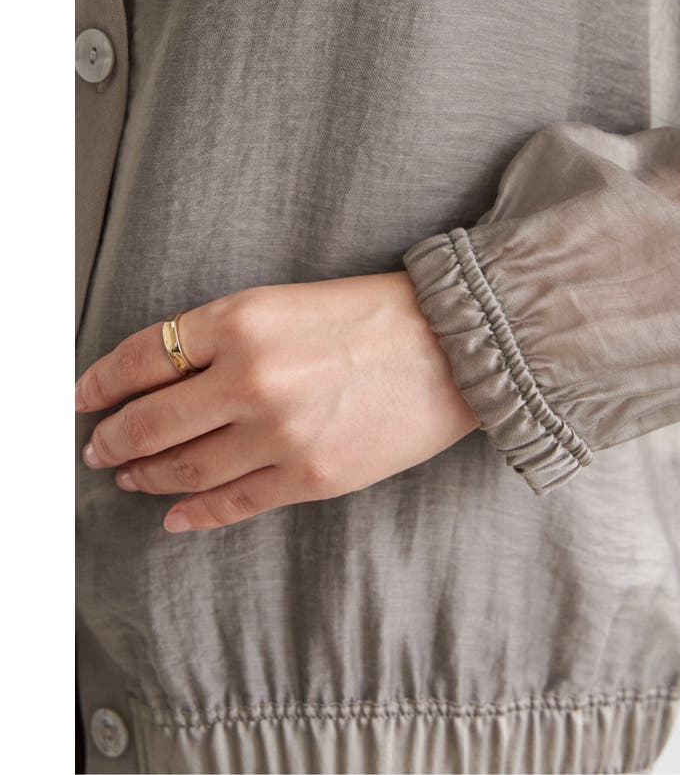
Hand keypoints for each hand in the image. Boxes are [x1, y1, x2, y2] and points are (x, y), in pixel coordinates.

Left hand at [75, 271, 479, 532]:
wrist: (455, 348)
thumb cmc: (379, 316)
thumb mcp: (288, 303)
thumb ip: (226, 338)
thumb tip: (170, 377)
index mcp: (241, 320)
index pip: (142, 356)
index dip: (102, 382)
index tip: (84, 398)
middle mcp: (250, 378)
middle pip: (150, 421)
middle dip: (113, 438)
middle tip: (97, 448)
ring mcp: (279, 434)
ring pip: (184, 468)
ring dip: (146, 475)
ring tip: (130, 477)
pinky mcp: (311, 477)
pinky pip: (233, 503)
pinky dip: (195, 513)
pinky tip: (176, 515)